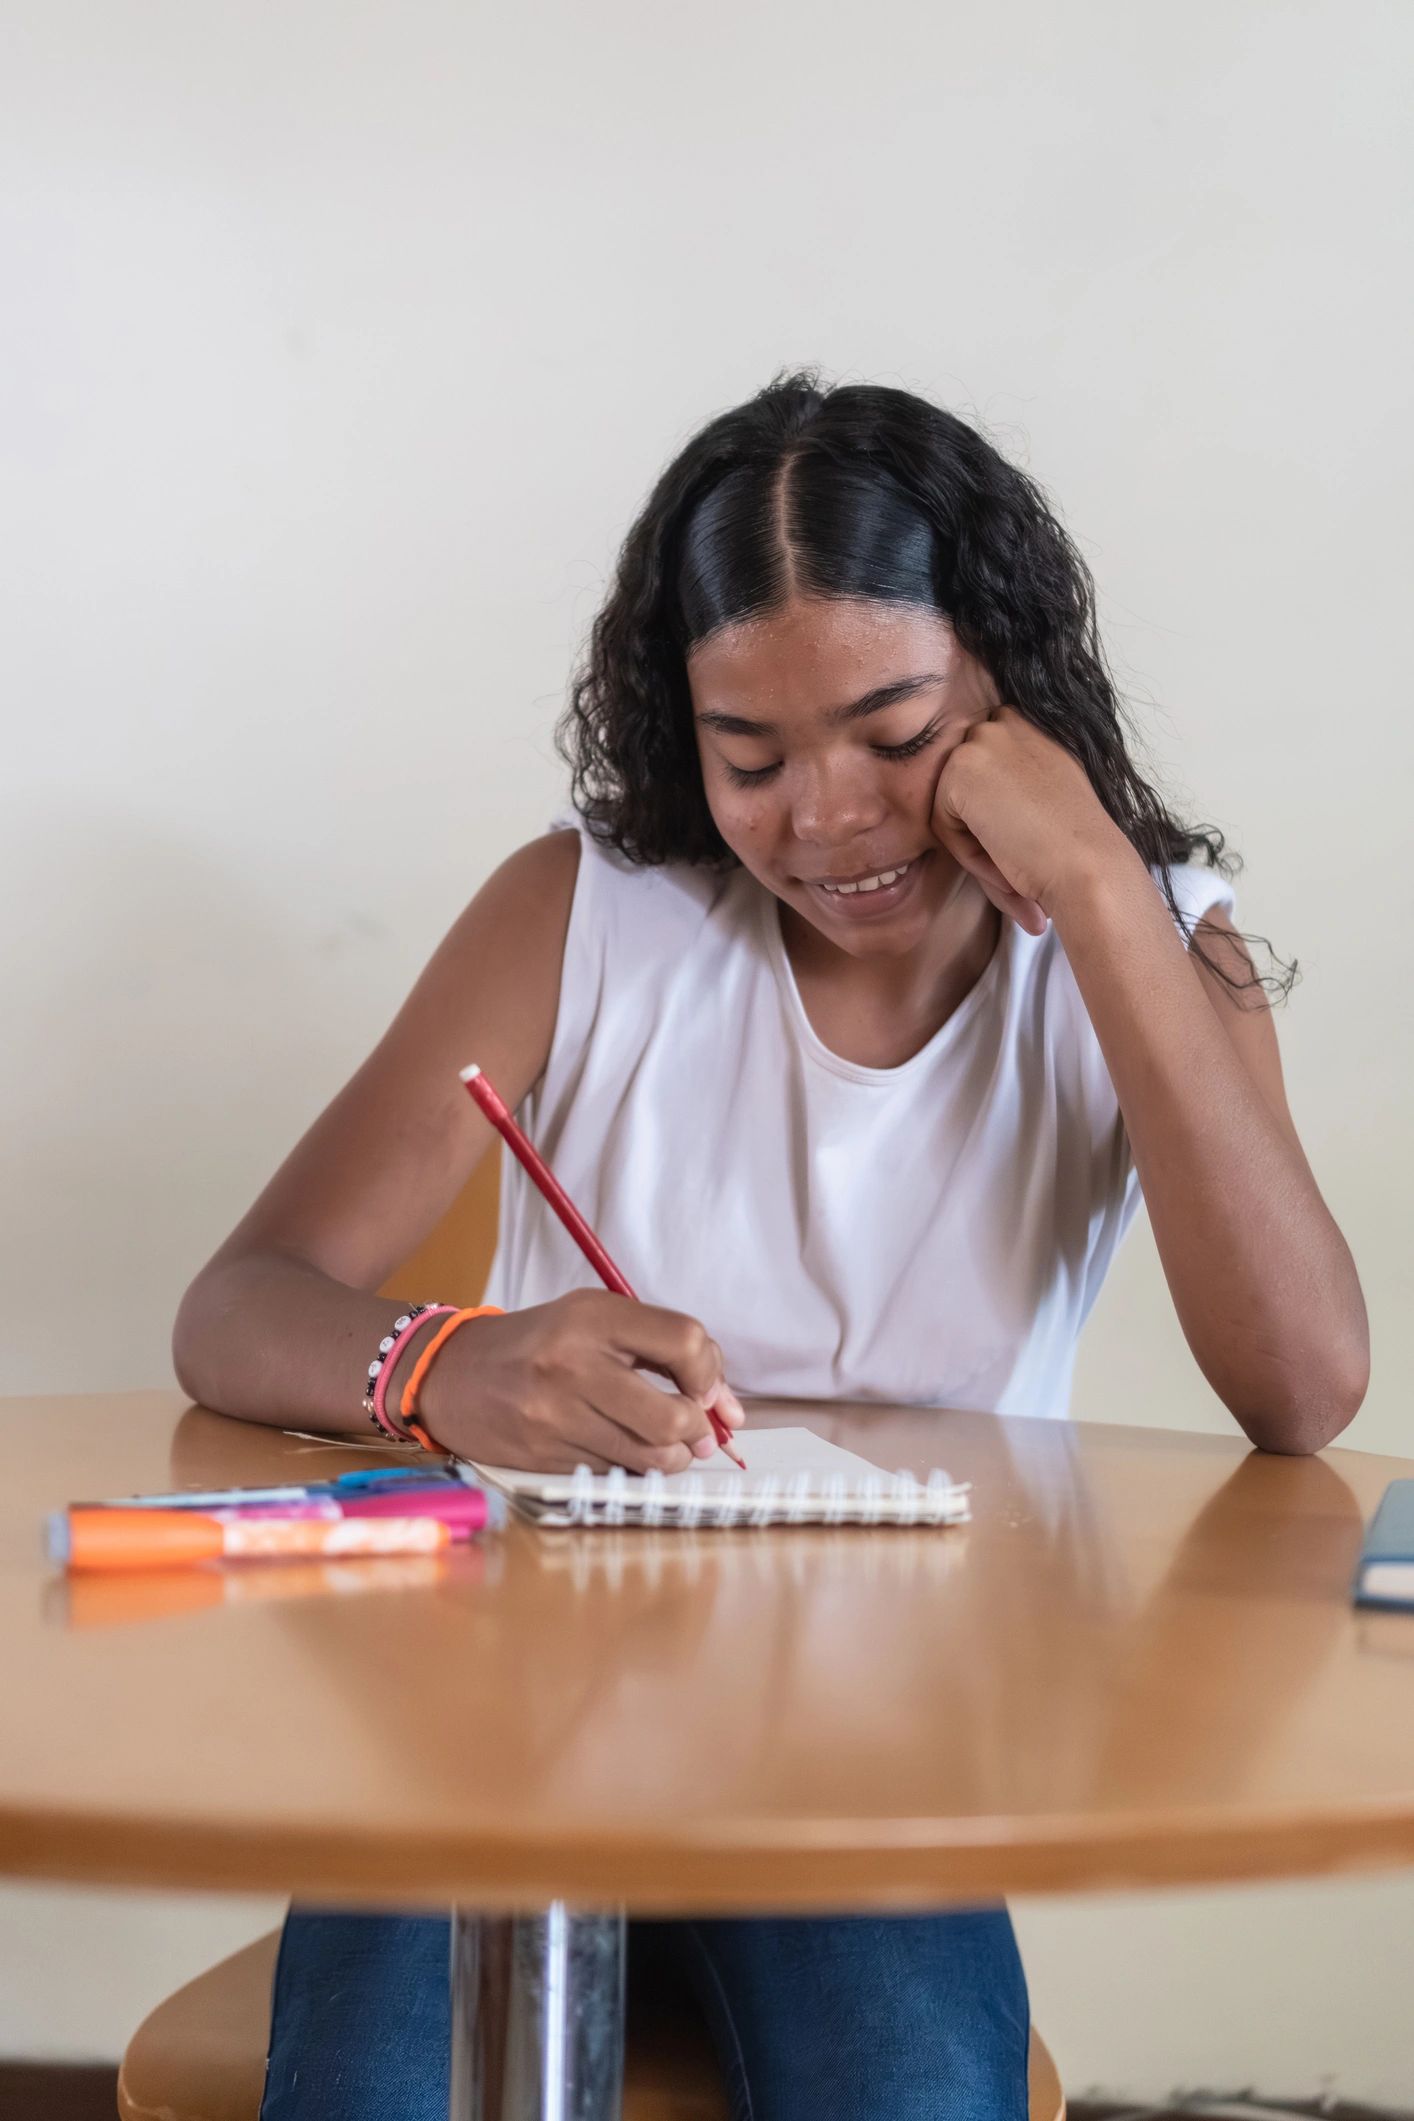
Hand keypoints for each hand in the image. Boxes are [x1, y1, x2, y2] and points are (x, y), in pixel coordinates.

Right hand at [413, 1289, 745, 1473]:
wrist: (450, 1374)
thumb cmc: (538, 1343)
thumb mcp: (592, 1319)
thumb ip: (660, 1348)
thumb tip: (728, 1407)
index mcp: (592, 1317)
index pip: (684, 1340)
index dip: (711, 1372)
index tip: (707, 1389)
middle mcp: (573, 1364)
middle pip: (672, 1415)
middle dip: (697, 1430)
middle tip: (696, 1430)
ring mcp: (555, 1415)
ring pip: (648, 1455)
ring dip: (672, 1457)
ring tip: (667, 1445)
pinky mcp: (544, 1455)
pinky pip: (614, 1472)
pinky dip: (632, 1467)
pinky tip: (623, 1451)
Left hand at [930, 706, 1132, 933]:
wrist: (1087, 864)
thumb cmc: (1077, 844)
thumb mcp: (1053, 790)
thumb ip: (1018, 779)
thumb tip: (985, 798)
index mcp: (1034, 723)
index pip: (990, 761)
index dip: (998, 803)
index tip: (1026, 834)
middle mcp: (1007, 721)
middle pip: (966, 780)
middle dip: (983, 818)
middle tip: (1019, 852)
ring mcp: (981, 741)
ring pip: (952, 803)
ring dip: (976, 838)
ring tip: (1015, 858)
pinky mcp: (959, 771)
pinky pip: (942, 822)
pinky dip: (967, 852)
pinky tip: (1003, 860)